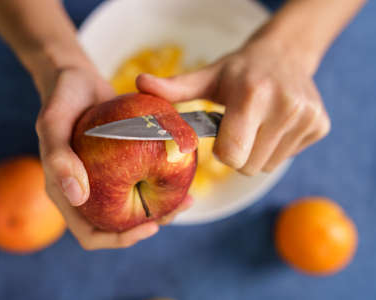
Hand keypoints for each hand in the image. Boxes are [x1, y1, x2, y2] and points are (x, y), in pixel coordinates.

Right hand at [34, 66, 191, 248]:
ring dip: (161, 208)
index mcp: (66, 193)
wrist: (76, 78)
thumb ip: (58, 158)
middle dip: (149, 225)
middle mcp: (86, 192)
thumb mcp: (53, 122)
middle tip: (178, 208)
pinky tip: (182, 176)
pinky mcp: (120, 166)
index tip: (150, 227)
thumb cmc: (61, 98)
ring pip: (134, 207)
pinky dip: (162, 185)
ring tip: (187, 198)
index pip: (90, 234)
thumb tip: (77, 197)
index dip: (119, 240)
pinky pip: (142, 183)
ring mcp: (104, 180)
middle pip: (119, 226)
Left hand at [137, 39, 330, 174]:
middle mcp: (285, 107)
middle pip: (249, 166)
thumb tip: (140, 85)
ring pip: (268, 166)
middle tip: (239, 129)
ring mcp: (307, 117)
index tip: (223, 134)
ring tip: (256, 124)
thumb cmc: (239, 71)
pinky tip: (274, 124)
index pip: (232, 155)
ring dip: (256, 152)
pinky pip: (287, 158)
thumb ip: (175, 88)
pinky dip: (276, 148)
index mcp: (252, 96)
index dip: (222, 151)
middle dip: (238, 154)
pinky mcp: (320, 125)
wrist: (285, 54)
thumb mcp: (206, 77)